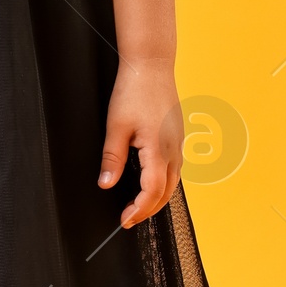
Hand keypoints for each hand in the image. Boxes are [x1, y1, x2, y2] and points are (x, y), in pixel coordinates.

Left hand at [97, 60, 182, 227]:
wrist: (152, 66)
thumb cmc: (134, 91)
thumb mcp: (116, 126)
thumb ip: (112, 159)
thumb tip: (106, 184)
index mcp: (159, 150)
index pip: (152, 192)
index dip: (138, 210)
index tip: (124, 220)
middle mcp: (174, 150)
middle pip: (166, 192)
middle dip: (148, 210)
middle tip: (129, 218)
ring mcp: (179, 143)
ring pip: (173, 182)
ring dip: (157, 198)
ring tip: (138, 206)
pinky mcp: (178, 136)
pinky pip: (175, 168)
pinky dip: (163, 183)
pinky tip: (151, 182)